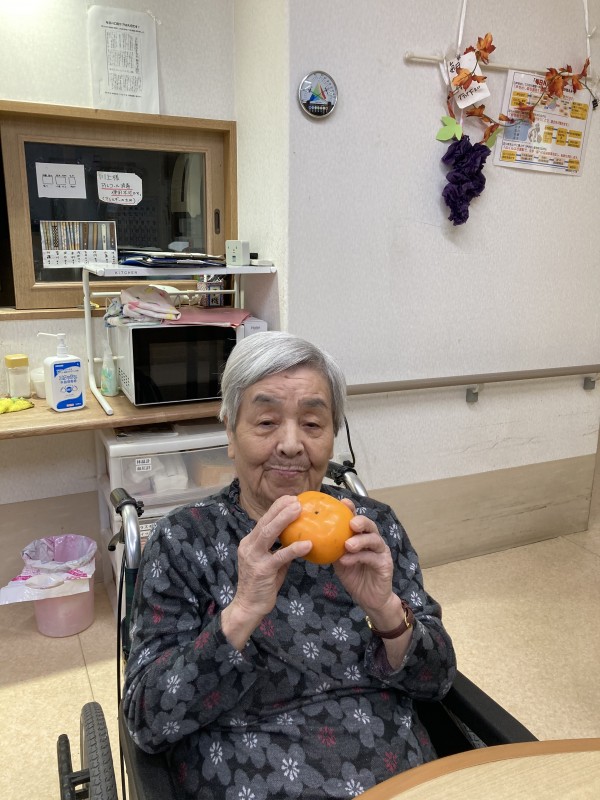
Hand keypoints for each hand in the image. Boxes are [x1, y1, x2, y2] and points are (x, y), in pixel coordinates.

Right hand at [221, 495, 311, 648]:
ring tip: (299, 509)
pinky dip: (294, 548)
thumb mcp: (271, 563)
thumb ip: (280, 550)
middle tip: (296, 499)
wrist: (248, 607)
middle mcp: (249, 546)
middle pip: (265, 522)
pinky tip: (308, 544)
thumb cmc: (262, 585)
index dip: (277, 508)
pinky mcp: (262, 570)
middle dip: (280, 508)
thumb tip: (298, 540)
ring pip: (269, 533)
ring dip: (284, 519)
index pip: (264, 520)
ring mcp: (254, 558)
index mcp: (250, 543)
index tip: (291, 498)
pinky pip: (280, 556)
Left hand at [333, 499, 394, 616]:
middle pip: (370, 526)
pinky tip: (346, 560)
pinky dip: (359, 558)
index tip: (343, 502)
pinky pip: (372, 558)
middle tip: (351, 523)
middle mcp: (374, 541)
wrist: (369, 598)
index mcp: (362, 537)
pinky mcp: (385, 564)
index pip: (358, 519)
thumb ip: (333, 548)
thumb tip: (313, 538)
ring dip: (360, 541)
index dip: (352, 510)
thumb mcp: (340, 560)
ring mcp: (381, 552)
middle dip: (361, 521)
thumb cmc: (354, 576)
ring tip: (348, 544)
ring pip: (374, 540)